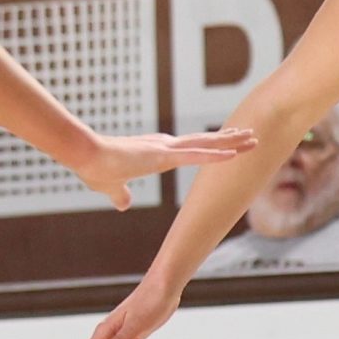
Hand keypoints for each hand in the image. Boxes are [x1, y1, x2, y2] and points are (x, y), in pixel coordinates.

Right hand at [67, 125, 256, 209]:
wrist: (85, 156)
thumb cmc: (96, 169)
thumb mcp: (111, 186)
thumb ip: (120, 194)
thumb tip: (123, 204)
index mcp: (155, 152)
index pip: (189, 148)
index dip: (209, 146)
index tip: (225, 142)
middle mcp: (164, 146)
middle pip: (204, 142)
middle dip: (227, 140)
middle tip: (249, 135)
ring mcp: (165, 150)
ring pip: (206, 145)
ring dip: (231, 143)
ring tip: (253, 139)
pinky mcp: (163, 155)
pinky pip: (197, 155)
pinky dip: (217, 155)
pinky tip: (235, 154)